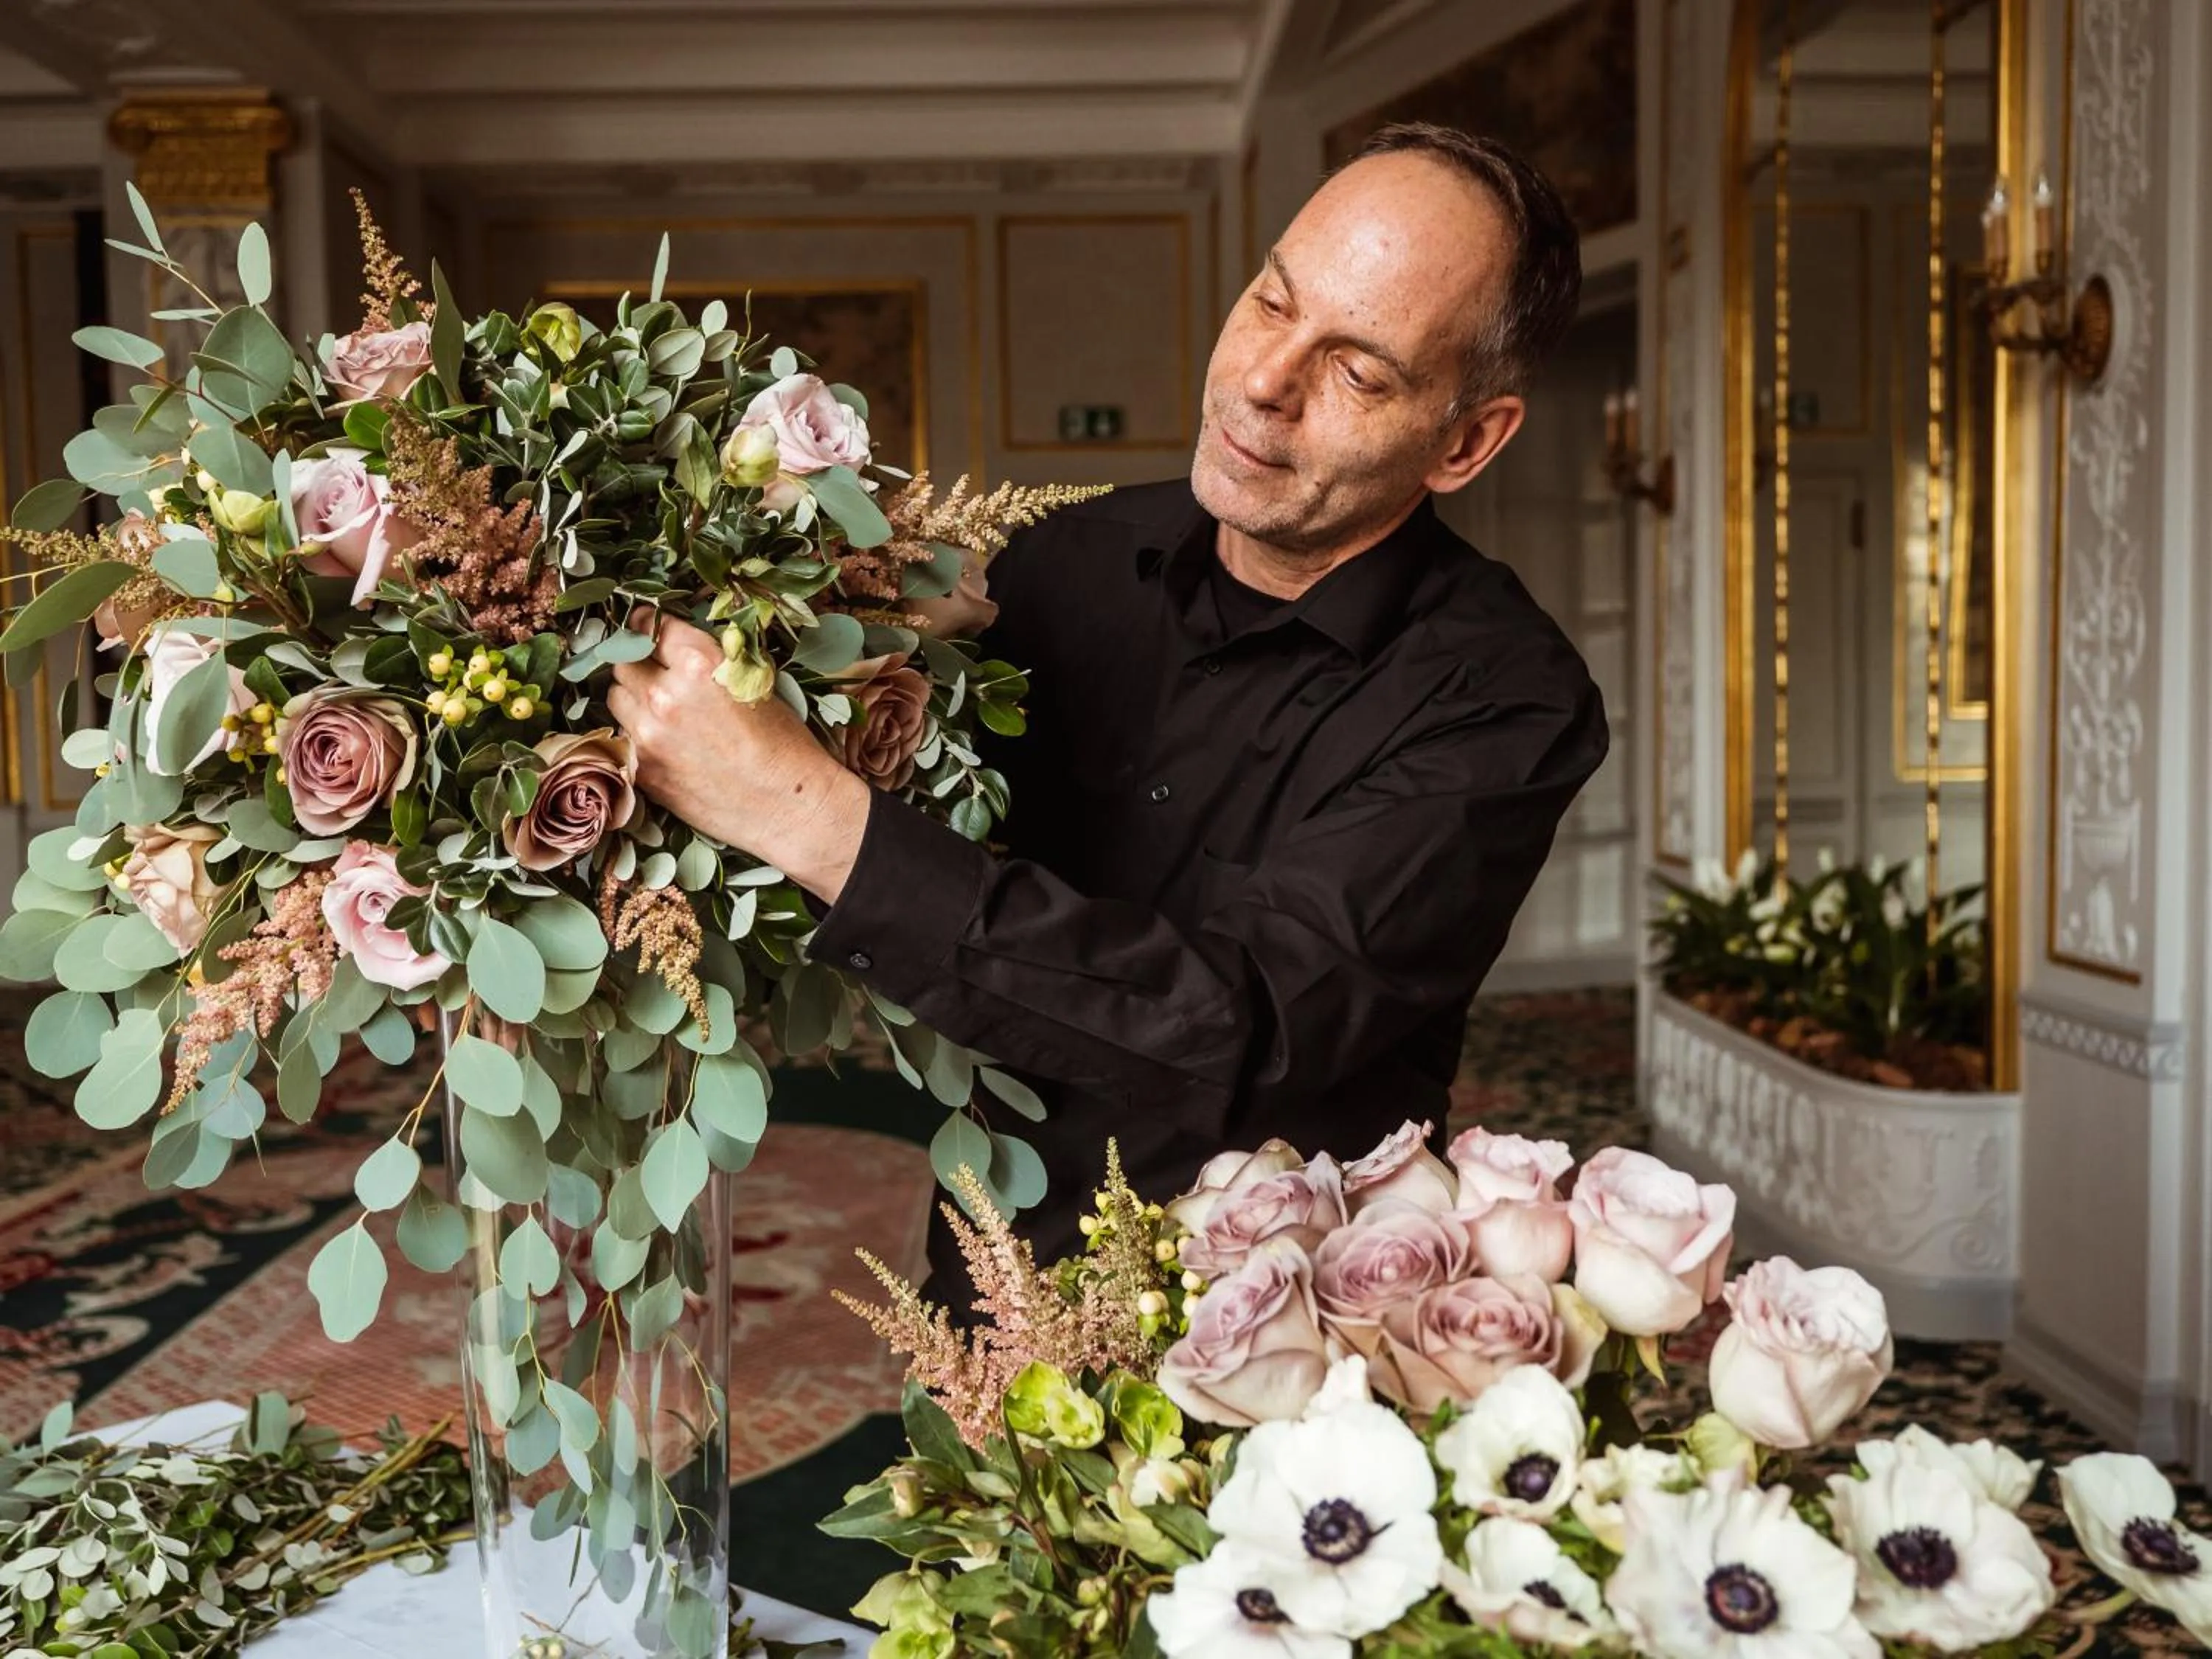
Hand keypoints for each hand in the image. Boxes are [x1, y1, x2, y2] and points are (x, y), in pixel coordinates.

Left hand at [607, 614, 871, 900]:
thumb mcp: (755, 683)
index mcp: (699, 661)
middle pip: (624, 663)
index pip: (649, 626)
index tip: (649, 633)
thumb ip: (709, 660)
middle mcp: (666, 693)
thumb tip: (678, 645)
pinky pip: (621, 737)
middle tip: (661, 679)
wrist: (789, 806)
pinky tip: (664, 744)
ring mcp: (648, 733)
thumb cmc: (784, 744)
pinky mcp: (641, 768)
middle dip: (640, 667)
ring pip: (615, 698)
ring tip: (662, 715)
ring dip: (632, 700)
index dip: (648, 628)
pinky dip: (635, 735)